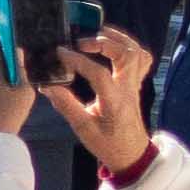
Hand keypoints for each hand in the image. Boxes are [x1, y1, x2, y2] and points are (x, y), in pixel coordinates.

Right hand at [36, 22, 153, 168]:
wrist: (132, 154)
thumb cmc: (108, 144)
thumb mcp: (83, 129)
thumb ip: (66, 105)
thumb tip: (48, 86)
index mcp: (114, 101)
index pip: (98, 73)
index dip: (78, 60)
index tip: (60, 54)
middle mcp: (128, 89)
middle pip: (127, 55)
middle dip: (104, 42)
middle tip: (81, 44)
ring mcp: (134, 86)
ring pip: (137, 53)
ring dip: (119, 39)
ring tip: (98, 35)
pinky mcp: (135, 85)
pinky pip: (141, 60)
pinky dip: (129, 48)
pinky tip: (112, 46)